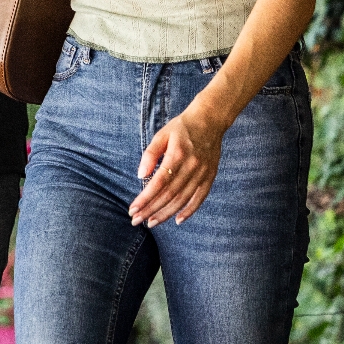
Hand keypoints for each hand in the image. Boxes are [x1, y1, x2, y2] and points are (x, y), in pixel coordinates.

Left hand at [130, 105, 224, 224]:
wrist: (210, 120)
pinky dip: (190, 211)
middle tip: (136, 220)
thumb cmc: (181, 128)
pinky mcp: (211, 176)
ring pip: (183, 199)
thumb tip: (140, 176)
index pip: (158, 183)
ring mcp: (203, 173)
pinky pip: (200, 198)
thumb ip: (150, 155)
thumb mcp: (161, 135)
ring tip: (151, 222)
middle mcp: (191, 167)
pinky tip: (178, 220)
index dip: (145, 199)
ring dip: (166, 213)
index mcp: (177, 155)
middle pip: (169, 195)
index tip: (132, 209)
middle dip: (151, 210)